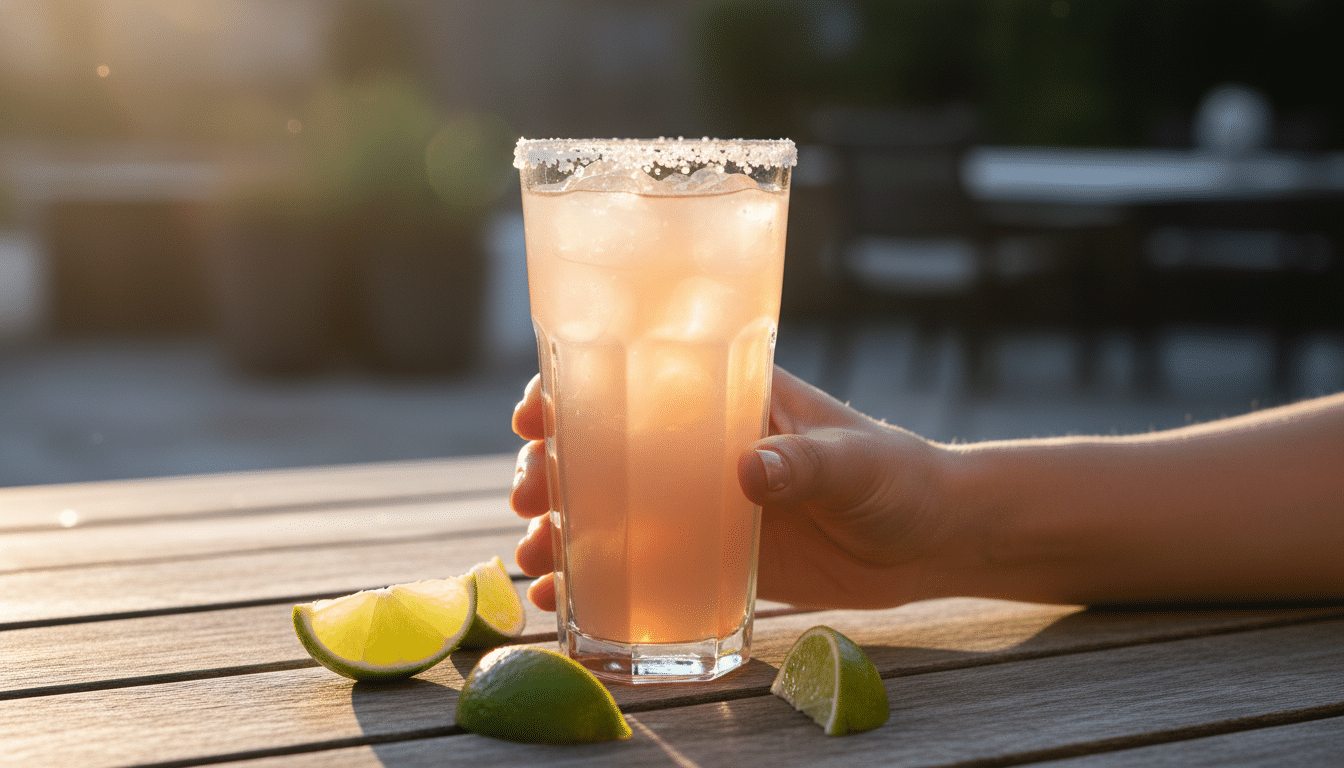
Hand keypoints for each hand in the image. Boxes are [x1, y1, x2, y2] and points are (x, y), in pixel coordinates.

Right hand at [510, 367, 960, 611]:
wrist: (929, 543)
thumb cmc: (896, 478)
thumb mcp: (853, 463)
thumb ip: (805, 462)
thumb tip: (749, 469)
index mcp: (727, 398)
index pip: (635, 378)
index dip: (572, 390)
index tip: (534, 417)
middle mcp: (697, 447)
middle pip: (600, 447)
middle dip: (548, 469)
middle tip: (529, 499)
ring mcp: (698, 505)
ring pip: (606, 509)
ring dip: (558, 528)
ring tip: (533, 559)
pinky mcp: (708, 557)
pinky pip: (638, 564)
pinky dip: (593, 580)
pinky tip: (560, 600)